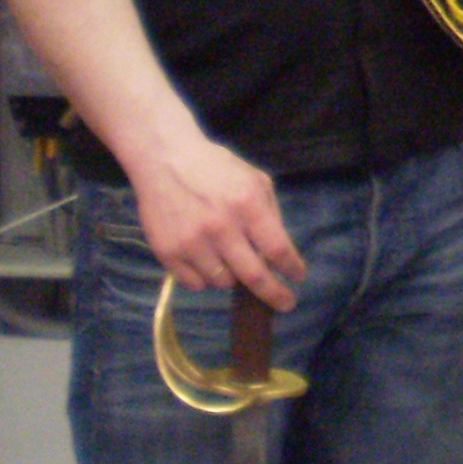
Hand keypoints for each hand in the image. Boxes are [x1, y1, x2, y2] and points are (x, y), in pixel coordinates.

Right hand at [129, 134, 305, 310]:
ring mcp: (192, 242)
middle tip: (285, 303)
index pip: (277, 249)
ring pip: (223, 282)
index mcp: (248, 204)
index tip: (298, 278)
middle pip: (253, 276)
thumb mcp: (254, 179)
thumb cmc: (215, 168)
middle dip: (274, 294)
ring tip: (227, 254)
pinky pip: (195, 284)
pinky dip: (204, 277)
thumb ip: (269, 213)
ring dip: (232, 276)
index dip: (292, 269)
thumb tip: (279, 252)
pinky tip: (203, 257)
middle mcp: (221, 227)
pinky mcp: (168, 253)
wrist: (165, 160)